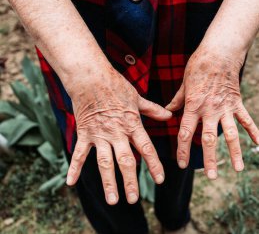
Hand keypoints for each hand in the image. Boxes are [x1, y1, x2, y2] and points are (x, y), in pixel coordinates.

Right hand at [65, 67, 171, 204]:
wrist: (90, 77)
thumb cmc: (116, 86)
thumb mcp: (138, 98)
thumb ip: (153, 110)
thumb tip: (169, 116)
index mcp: (132, 124)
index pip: (146, 148)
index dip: (154, 165)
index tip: (160, 180)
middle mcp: (117, 133)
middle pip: (125, 161)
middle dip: (130, 181)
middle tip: (133, 199)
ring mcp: (100, 134)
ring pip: (104, 162)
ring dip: (108, 182)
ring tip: (112, 200)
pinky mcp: (85, 133)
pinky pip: (79, 153)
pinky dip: (74, 168)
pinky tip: (70, 183)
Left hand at [166, 49, 258, 178]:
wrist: (219, 52)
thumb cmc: (198, 66)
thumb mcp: (184, 83)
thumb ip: (177, 100)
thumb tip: (167, 112)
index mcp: (193, 106)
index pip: (185, 133)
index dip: (182, 150)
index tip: (181, 164)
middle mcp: (210, 110)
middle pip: (209, 139)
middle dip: (210, 159)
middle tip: (212, 176)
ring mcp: (226, 107)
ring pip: (231, 134)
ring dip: (235, 152)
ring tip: (238, 169)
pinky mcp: (238, 103)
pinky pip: (246, 119)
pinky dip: (253, 130)